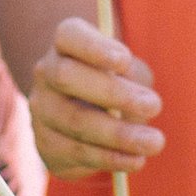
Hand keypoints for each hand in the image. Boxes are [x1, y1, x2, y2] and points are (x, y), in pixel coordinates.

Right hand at [28, 15, 161, 181]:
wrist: (84, 117)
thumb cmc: (114, 82)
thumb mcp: (129, 70)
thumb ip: (133, 77)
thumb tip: (139, 102)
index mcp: (66, 44)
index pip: (69, 35)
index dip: (94, 47)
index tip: (124, 60)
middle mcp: (46, 72)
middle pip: (67, 77)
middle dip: (113, 93)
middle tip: (154, 106)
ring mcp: (41, 110)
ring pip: (74, 121)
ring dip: (118, 134)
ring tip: (154, 142)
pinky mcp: (46, 144)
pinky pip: (76, 152)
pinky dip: (110, 158)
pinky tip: (136, 160)